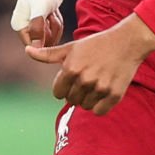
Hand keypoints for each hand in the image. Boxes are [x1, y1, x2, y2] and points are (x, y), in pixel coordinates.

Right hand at [8, 0, 67, 48]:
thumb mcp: (41, 8)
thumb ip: (37, 28)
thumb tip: (36, 48)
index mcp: (18, 25)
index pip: (34, 46)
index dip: (45, 40)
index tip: (48, 22)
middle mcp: (24, 26)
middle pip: (43, 43)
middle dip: (51, 31)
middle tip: (51, 13)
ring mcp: (33, 23)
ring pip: (50, 36)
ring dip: (55, 25)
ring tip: (52, 10)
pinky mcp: (43, 20)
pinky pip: (53, 29)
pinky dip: (57, 21)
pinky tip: (54, 10)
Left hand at [26, 14, 154, 113]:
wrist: (127, 42)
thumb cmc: (96, 44)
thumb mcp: (71, 47)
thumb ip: (48, 54)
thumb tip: (27, 51)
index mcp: (71, 69)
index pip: (58, 93)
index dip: (64, 87)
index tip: (74, 79)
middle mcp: (84, 80)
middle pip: (71, 100)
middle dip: (76, 92)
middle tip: (87, 80)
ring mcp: (100, 88)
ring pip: (85, 106)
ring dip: (88, 99)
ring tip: (96, 83)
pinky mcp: (114, 95)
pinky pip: (99, 111)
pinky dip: (100, 106)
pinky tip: (104, 91)